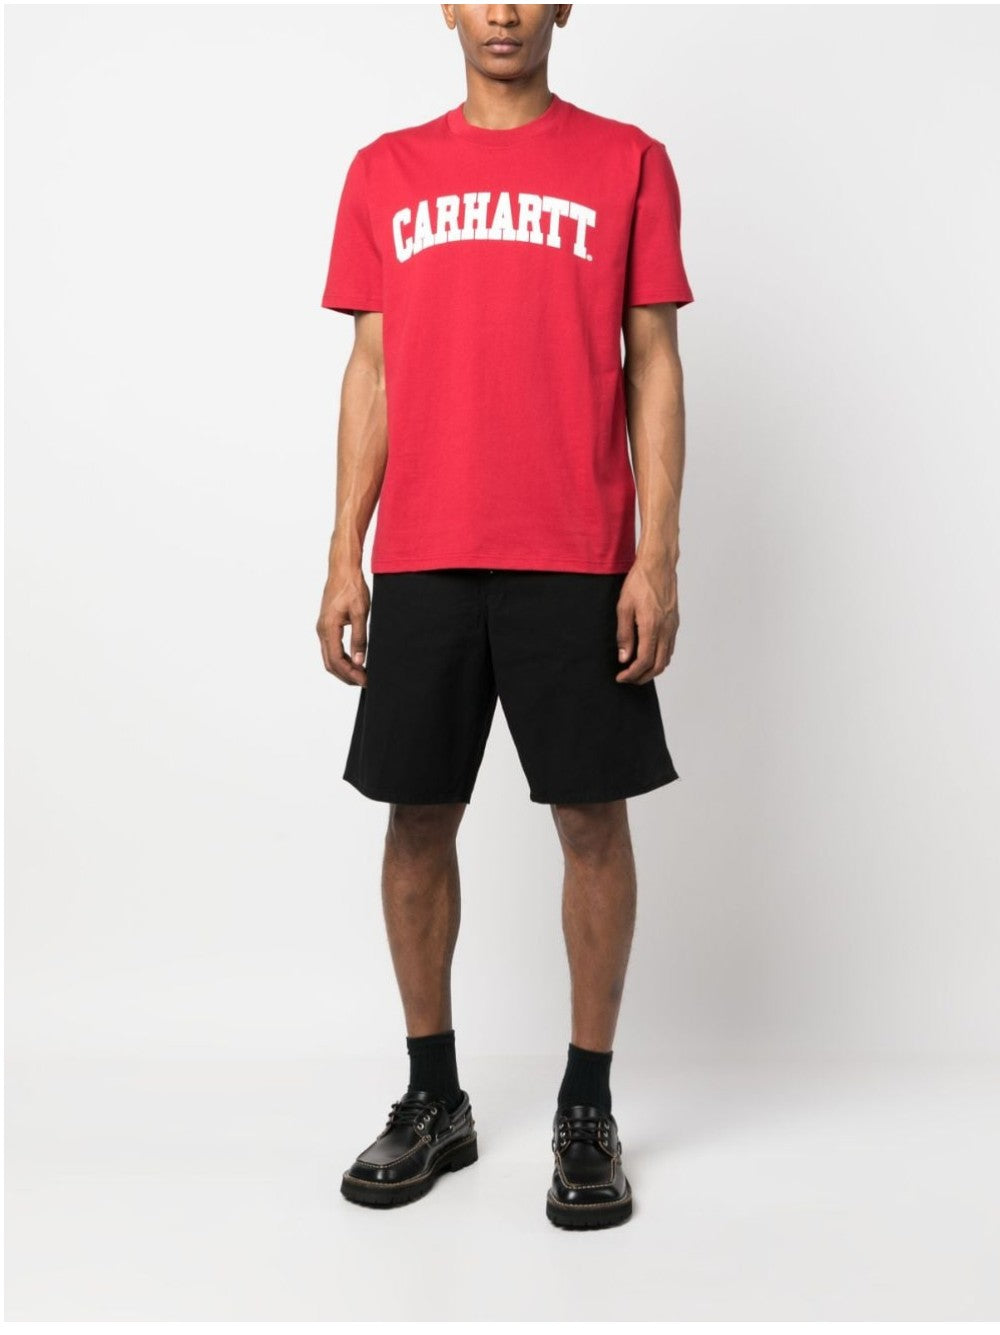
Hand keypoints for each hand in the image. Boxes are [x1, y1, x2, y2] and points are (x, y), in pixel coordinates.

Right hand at [316, 566, 370, 685]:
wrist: (342, 570)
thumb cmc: (351, 587)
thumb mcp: (360, 613)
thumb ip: (359, 638)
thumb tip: (360, 661)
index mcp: (328, 628)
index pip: (337, 661)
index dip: (351, 674)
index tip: (365, 681)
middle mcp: (322, 630)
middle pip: (330, 663)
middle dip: (346, 676)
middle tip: (364, 682)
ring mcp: (322, 628)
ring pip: (329, 658)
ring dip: (344, 669)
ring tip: (361, 675)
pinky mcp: (326, 626)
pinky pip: (331, 648)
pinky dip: (341, 659)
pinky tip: (354, 661)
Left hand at [614, 562, 677, 684]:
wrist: (658, 565)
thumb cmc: (639, 582)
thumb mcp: (623, 607)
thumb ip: (624, 635)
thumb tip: (624, 658)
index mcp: (651, 627)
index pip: (643, 661)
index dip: (631, 674)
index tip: (621, 677)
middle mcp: (665, 630)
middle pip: (658, 666)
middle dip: (642, 677)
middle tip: (628, 679)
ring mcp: (672, 627)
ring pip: (667, 658)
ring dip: (652, 669)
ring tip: (637, 671)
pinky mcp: (674, 622)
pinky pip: (670, 647)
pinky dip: (660, 658)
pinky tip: (649, 655)